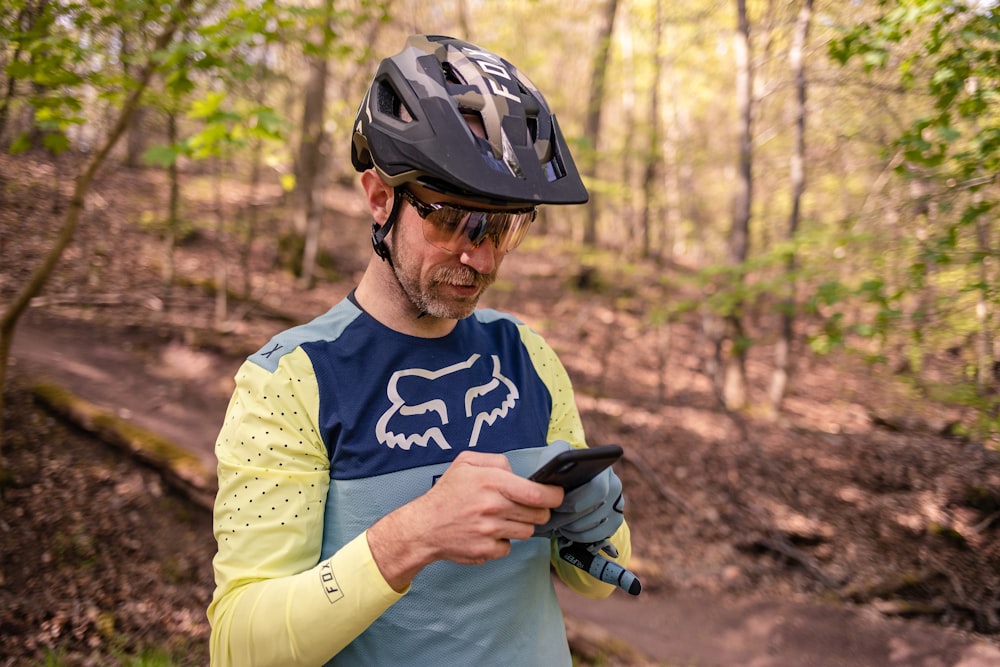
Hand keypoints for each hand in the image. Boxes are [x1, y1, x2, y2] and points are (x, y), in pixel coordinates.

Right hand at [367, 451, 563, 590]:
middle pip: (538, 514)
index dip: (555, 495)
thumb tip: (519, 473)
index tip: (557, 494)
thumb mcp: (466, 462)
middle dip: (539, 511)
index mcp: (491, 482)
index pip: (537, 494)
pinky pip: (509, 547)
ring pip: (527, 531)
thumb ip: (497, 460)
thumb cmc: (447, 493)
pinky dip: (503, 541)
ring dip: (521, 525)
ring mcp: (490, 531)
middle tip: (527, 507)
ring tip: (502, 517)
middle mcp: (492, 507)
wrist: (423, 527)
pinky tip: (488, 533)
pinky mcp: (486, 551)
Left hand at [533, 448, 624, 544]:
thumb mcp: (554, 460)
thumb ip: (551, 465)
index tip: (556, 505)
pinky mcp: (615, 521)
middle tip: (550, 519)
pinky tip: (566, 528)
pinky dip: (577, 535)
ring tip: (556, 521)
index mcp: (601, 468)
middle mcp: (614, 485)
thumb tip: (545, 485)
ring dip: (570, 527)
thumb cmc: (561, 468)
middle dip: (569, 518)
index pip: (598, 489)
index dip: (575, 501)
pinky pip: (596, 536)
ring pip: (593, 525)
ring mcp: (617, 504)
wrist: (574, 475)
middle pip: (595, 510)